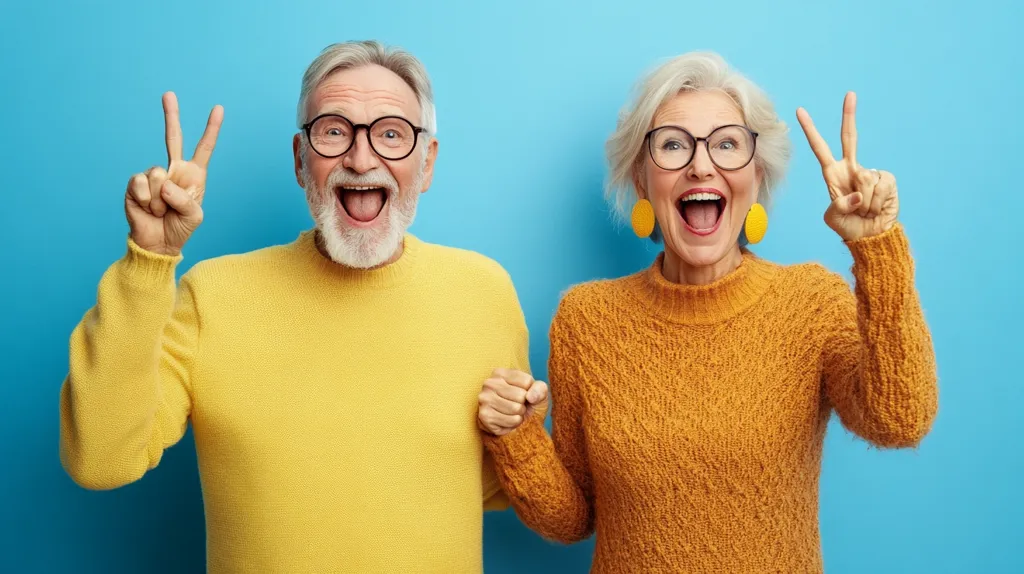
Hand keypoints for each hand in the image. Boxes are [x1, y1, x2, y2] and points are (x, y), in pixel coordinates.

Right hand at [125, 92, 223, 255]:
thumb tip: (165, 182)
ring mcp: (153, 175)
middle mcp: (173, 170)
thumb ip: (185, 199)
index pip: (204, 148)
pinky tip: (148, 209)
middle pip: (172, 137)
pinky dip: (147, 201)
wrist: (157, 243)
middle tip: (169, 94)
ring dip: (161, 199)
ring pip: (157, 174)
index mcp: (193, 175)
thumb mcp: (194, 216)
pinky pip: (142, 184)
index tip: (218, 109)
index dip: (211, 129)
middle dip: (171, 115)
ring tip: (161, 210)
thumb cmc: (179, 228)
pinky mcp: (135, 183)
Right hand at [477, 368, 548, 435]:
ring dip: (519, 415)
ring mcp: (485, 399)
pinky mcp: (485, 416)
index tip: (523, 395)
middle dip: (523, 404)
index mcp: (500, 373)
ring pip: (515, 408)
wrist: (515, 428)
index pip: (526, 381)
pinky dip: (513, 424)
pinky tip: (506, 421)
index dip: (530, 392)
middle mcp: (489, 383)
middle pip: (520, 395)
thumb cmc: (526, 406)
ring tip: (512, 414)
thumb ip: (540, 389)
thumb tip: (530, 397)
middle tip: (516, 407)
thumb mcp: (538, 393)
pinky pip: (511, 420)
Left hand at [797, 92, 898, 241]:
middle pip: (849, 137)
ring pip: (864, 178)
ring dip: (864, 202)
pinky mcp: (887, 179)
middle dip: (849, 115)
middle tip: (849, 94)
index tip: (800, 111)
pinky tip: (877, 207)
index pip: (820, 148)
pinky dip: (877, 202)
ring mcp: (870, 172)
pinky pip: (879, 186)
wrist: (871, 237)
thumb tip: (857, 194)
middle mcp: (851, 168)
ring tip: (864, 210)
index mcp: (833, 174)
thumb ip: (839, 206)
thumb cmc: (848, 227)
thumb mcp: (834, 219)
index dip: (810, 131)